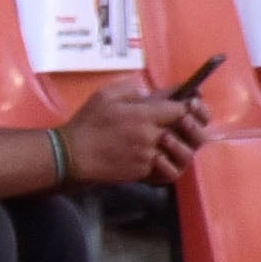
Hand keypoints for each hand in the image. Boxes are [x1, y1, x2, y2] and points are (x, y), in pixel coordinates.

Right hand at [59, 78, 211, 186]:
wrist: (72, 156)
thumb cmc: (87, 123)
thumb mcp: (105, 95)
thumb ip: (131, 89)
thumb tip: (148, 94)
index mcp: (143, 115)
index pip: (181, 110)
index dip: (186, 107)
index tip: (184, 106)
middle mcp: (150, 136)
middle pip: (184, 132)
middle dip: (187, 128)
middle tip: (182, 125)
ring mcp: (148, 156)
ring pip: (178, 153)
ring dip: (177, 147)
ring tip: (169, 143)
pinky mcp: (142, 172)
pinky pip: (163, 167)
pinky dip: (162, 163)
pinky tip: (154, 158)